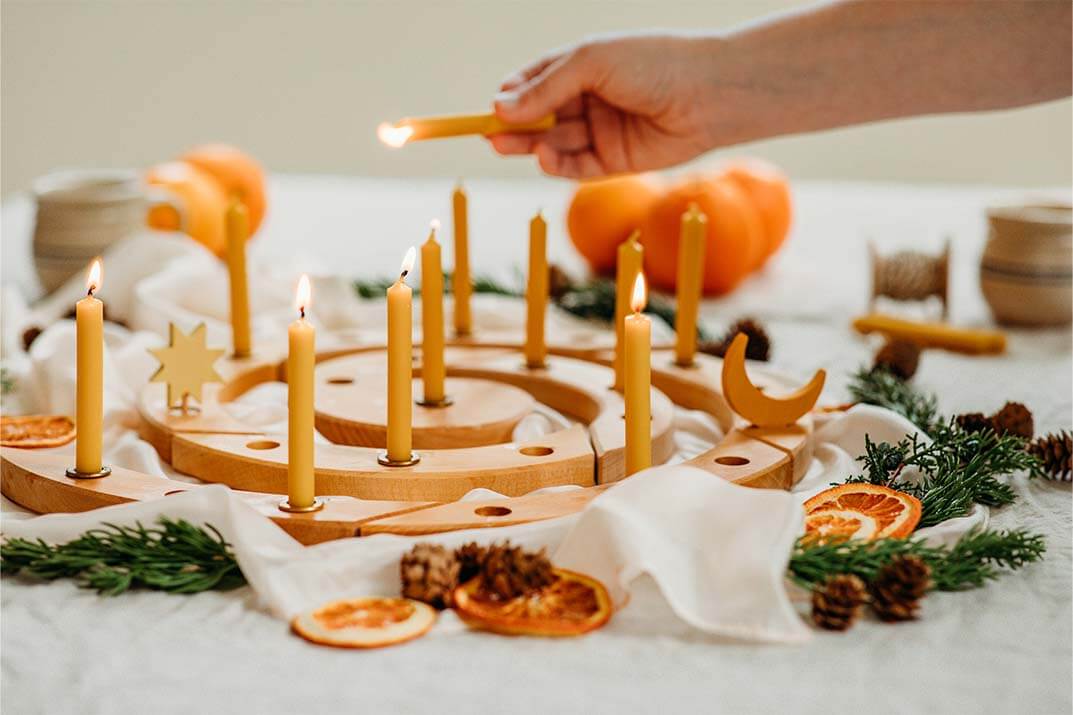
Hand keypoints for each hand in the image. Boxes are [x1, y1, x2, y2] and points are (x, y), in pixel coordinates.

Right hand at [490, 34, 727, 178]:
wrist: (707, 94)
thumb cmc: (652, 63)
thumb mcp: (590, 64)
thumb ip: (545, 87)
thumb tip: (500, 106)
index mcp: (584, 66)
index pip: (536, 81)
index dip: (512, 95)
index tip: (490, 107)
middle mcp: (591, 99)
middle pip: (541, 116)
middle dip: (514, 125)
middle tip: (487, 134)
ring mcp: (602, 130)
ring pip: (555, 141)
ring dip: (529, 144)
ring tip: (504, 143)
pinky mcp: (615, 160)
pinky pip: (577, 166)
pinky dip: (557, 163)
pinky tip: (544, 156)